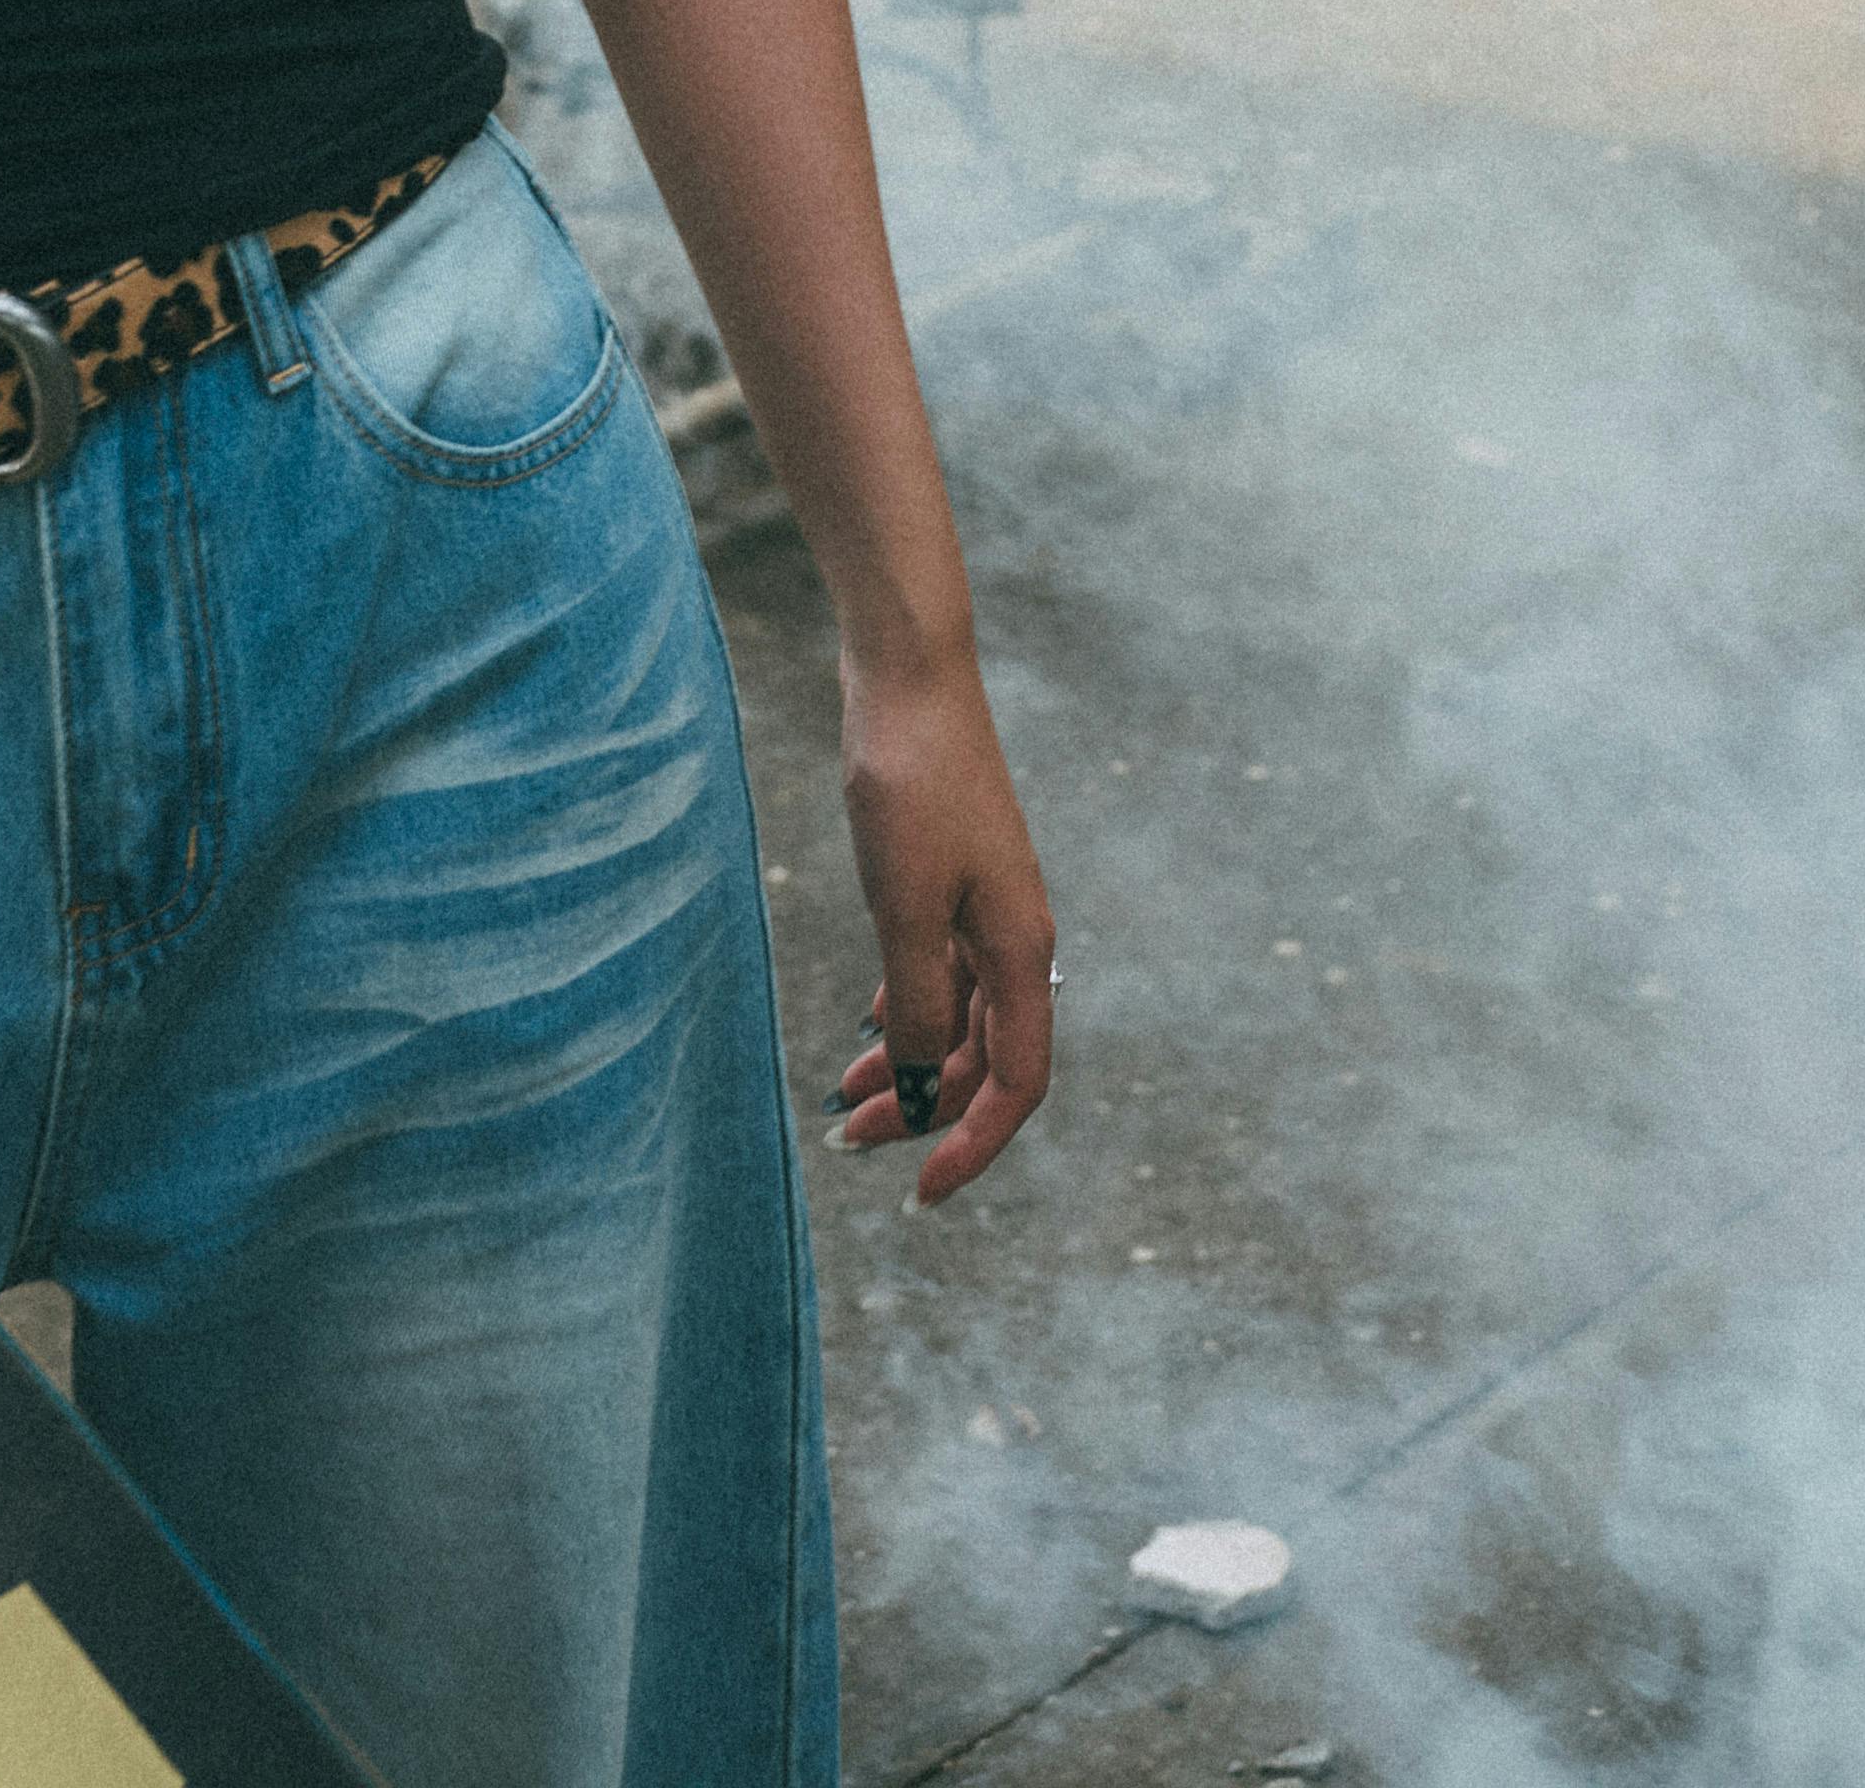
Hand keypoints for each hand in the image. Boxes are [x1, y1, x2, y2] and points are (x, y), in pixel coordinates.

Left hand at [831, 655, 1054, 1208]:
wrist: (909, 672)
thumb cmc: (909, 782)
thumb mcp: (904, 904)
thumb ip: (919, 1003)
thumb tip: (922, 1084)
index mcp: (1020, 951)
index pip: (1016, 1082)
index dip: (975, 1144)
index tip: (923, 1192)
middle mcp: (1014, 937)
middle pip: (981, 1056)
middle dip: (923, 1109)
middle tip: (848, 1139)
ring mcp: (984, 905)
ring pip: (956, 1014)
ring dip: (907, 1062)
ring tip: (844, 1098)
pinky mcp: (953, 875)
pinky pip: (940, 970)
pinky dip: (907, 1007)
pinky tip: (870, 1025)